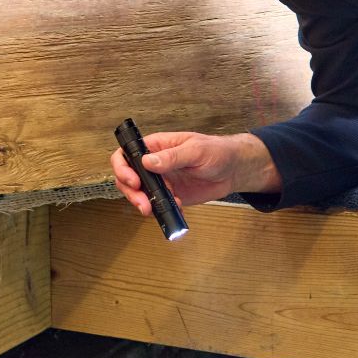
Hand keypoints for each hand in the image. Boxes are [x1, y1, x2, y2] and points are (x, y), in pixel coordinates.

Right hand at [111, 131, 281, 215]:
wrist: (234, 170)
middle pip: (128, 177)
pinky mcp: (171, 195)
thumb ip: (172, 156)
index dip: (123, 168)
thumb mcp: (195, 151)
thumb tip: (148, 161)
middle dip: (132, 192)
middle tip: (143, 204)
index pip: (127, 154)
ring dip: (144, 203)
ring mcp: (162, 181)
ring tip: (155, 210)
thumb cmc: (217, 151)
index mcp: (156, 146)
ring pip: (141, 194)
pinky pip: (158, 205)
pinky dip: (162, 211)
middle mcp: (155, 163)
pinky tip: (175, 211)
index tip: (133, 181)